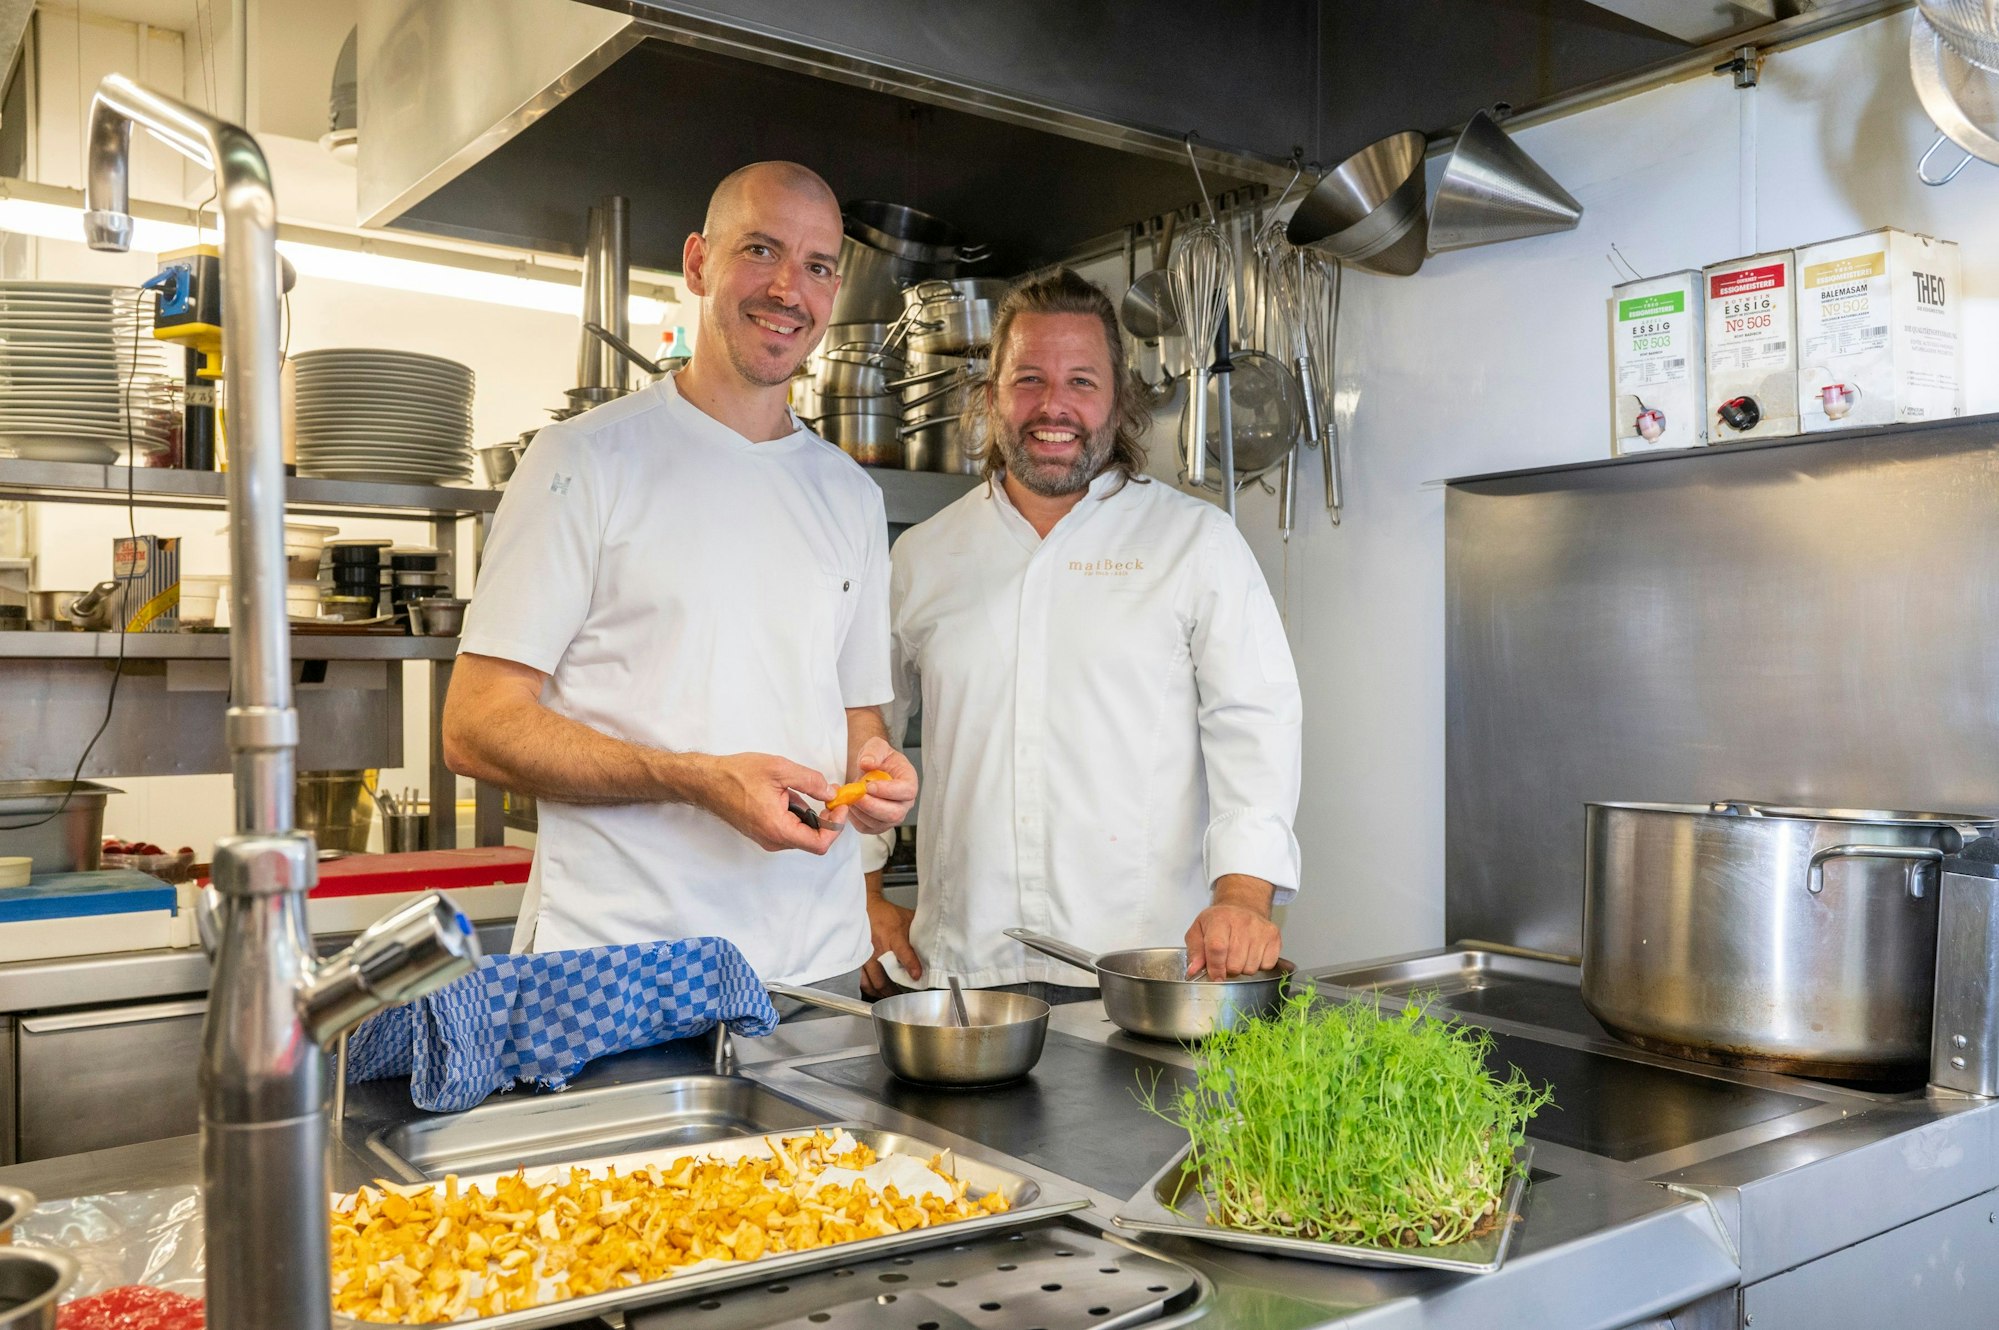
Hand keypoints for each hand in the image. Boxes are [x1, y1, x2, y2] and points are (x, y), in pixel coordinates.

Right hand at [696, 753, 841, 853]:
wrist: (706, 782)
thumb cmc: (737, 775)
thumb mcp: (780, 769)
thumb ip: (810, 782)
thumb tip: (831, 792)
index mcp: (778, 829)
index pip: (819, 843)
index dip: (836, 826)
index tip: (840, 805)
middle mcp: (773, 840)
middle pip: (812, 839)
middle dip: (825, 817)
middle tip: (828, 793)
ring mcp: (767, 839)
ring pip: (800, 832)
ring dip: (808, 813)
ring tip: (795, 789)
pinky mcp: (763, 833)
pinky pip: (788, 828)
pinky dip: (795, 813)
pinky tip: (785, 794)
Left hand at [826, 737, 916, 835]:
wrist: (871, 770)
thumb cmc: (878, 758)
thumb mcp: (876, 746)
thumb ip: (873, 752)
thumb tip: (867, 763)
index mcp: (909, 782)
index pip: (906, 791)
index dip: (888, 791)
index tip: (868, 785)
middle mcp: (904, 803)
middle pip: (894, 814)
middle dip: (872, 806)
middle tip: (856, 795)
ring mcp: (892, 816)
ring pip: (879, 823)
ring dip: (861, 811)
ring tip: (850, 796)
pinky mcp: (877, 825)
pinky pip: (866, 828)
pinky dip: (854, 818)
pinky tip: (849, 804)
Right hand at [861, 889, 922, 998]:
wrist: (865, 908)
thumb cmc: (887, 914)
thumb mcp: (907, 918)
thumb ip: (920, 931)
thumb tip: (937, 941)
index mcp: (893, 935)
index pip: (903, 951)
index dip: (910, 964)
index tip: (916, 975)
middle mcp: (878, 947)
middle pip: (885, 975)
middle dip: (894, 990)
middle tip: (905, 997)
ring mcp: (866, 956)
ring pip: (873, 982)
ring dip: (882, 993)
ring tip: (892, 998)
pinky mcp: (859, 960)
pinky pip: (862, 980)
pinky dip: (870, 989)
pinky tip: (877, 993)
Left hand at [1185, 876, 1281, 978]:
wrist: (1243, 905)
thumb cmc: (1218, 921)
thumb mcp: (1198, 930)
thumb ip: (1194, 951)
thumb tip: (1193, 970)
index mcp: (1220, 920)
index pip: (1217, 949)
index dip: (1215, 968)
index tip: (1215, 976)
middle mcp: (1242, 922)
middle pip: (1235, 964)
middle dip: (1228, 969)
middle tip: (1226, 960)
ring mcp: (1260, 929)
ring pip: (1251, 968)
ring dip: (1243, 968)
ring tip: (1239, 955)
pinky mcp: (1274, 936)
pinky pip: (1267, 965)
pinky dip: (1259, 965)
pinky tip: (1252, 953)